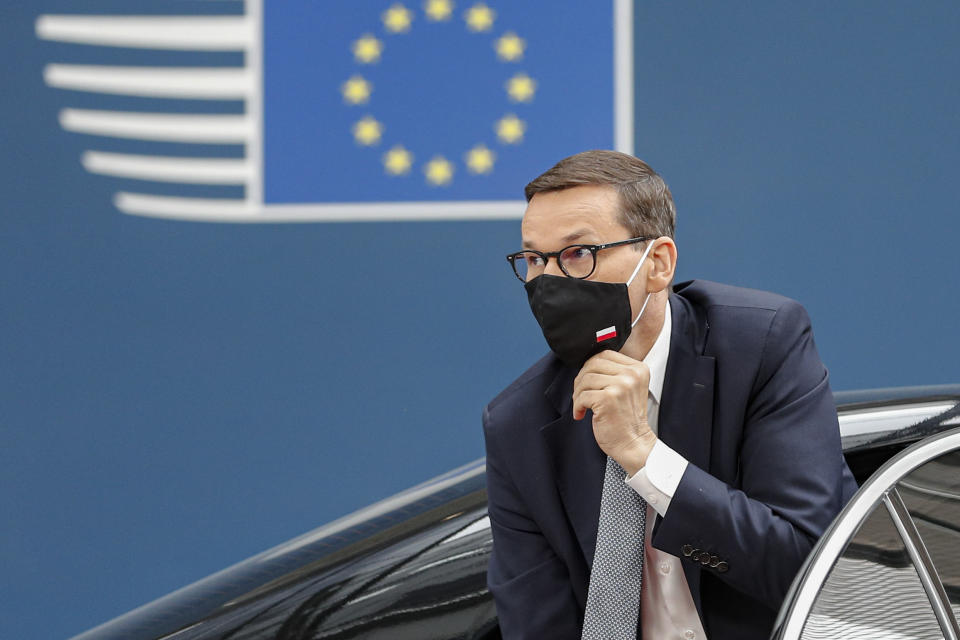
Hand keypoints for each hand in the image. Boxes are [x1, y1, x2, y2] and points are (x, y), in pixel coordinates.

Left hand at [572, 350, 657, 475]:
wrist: (633, 443)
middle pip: (592, 364)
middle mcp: (632, 374)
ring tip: (582, 407)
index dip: (590, 367)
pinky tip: (581, 415)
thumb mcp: (627, 388)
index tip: (588, 383)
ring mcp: (621, 385)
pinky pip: (582, 395)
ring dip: (578, 394)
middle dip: (581, 380)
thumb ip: (614, 372)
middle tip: (581, 395)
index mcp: (638, 368)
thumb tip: (587, 362)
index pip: (605, 354)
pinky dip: (577, 406)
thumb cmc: (626, 418)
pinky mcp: (608, 399)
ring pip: (585, 379)